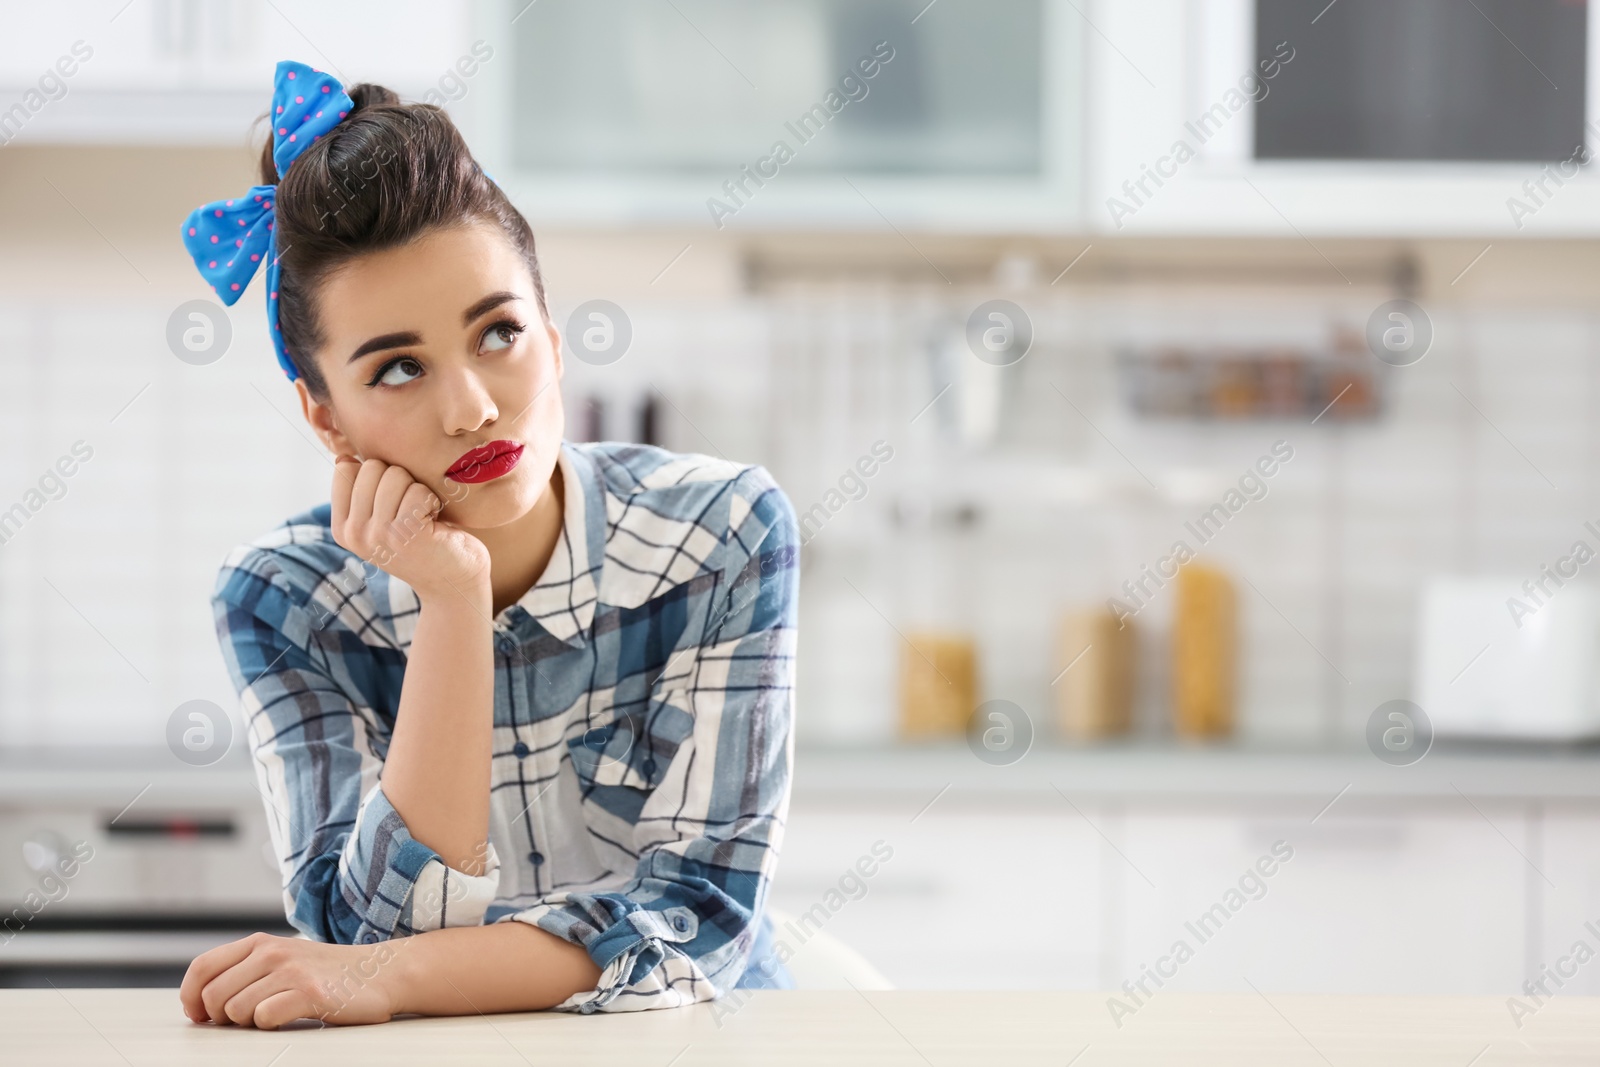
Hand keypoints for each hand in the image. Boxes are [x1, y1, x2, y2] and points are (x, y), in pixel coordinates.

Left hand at [179, 931, 402, 1028]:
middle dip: (222, 1017)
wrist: (381, 973)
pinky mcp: (309, 993)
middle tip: (247, 1019)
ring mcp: (291, 971)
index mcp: (259, 943)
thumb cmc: (327, 974)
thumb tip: (198, 1002)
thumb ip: (244, 971)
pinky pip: (265, 1018)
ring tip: (275, 1014)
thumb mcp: (282, 960)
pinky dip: (272, 1024)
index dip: (190, 997)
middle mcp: (271, 952)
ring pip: (235, 1010)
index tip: (199, 1016)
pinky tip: (291, 1016)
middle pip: (212, 996)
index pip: (201, 968)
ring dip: (249, 1023)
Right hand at [330, 456, 489, 603]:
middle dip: (400, 480)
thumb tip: (342, 457)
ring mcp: (377, 535)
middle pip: (371, 467)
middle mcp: (354, 533)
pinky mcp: (406, 534)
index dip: (377, 476)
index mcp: (342, 527)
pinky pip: (418, 491)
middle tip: (411, 510)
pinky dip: (432, 501)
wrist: (453, 581)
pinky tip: (433, 523)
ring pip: (395, 475)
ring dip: (418, 491)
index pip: (345, 469)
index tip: (392, 503)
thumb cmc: (421, 540)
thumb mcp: (381, 517)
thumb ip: (362, 490)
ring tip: (422, 517)